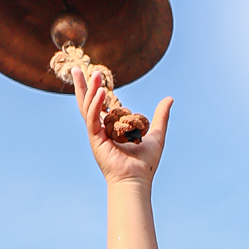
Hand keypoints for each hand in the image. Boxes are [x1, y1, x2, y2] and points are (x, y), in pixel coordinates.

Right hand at [75, 66, 171, 185]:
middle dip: (82, 86)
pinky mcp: (95, 140)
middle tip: (78, 68)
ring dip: (89, 90)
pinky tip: (100, 93)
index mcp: (111, 129)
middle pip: (87, 104)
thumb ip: (161, 117)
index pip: (100, 106)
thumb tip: (169, 99)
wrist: (137, 181)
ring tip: (95, 74)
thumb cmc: (145, 164)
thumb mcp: (156, 135)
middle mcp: (101, 131)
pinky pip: (93, 119)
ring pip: (88, 108)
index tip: (96, 75)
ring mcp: (96, 136)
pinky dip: (95, 105)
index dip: (96, 91)